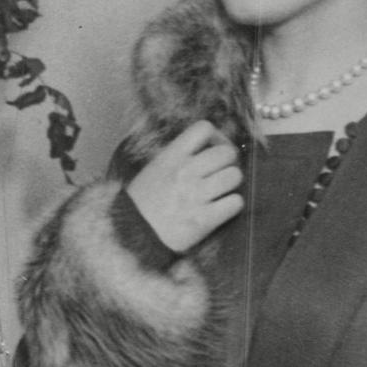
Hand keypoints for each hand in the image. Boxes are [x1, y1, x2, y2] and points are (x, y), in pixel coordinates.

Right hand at [126, 120, 243, 253]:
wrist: (131, 238)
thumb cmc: (142, 205)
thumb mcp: (154, 170)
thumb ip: (178, 157)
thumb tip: (206, 149)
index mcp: (171, 157)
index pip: (203, 128)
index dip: (217, 137)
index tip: (213, 150)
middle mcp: (185, 172)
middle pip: (227, 152)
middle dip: (228, 162)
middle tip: (221, 174)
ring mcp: (195, 195)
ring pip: (235, 176)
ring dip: (232, 185)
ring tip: (221, 193)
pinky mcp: (204, 219)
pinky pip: (235, 203)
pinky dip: (232, 206)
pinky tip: (221, 210)